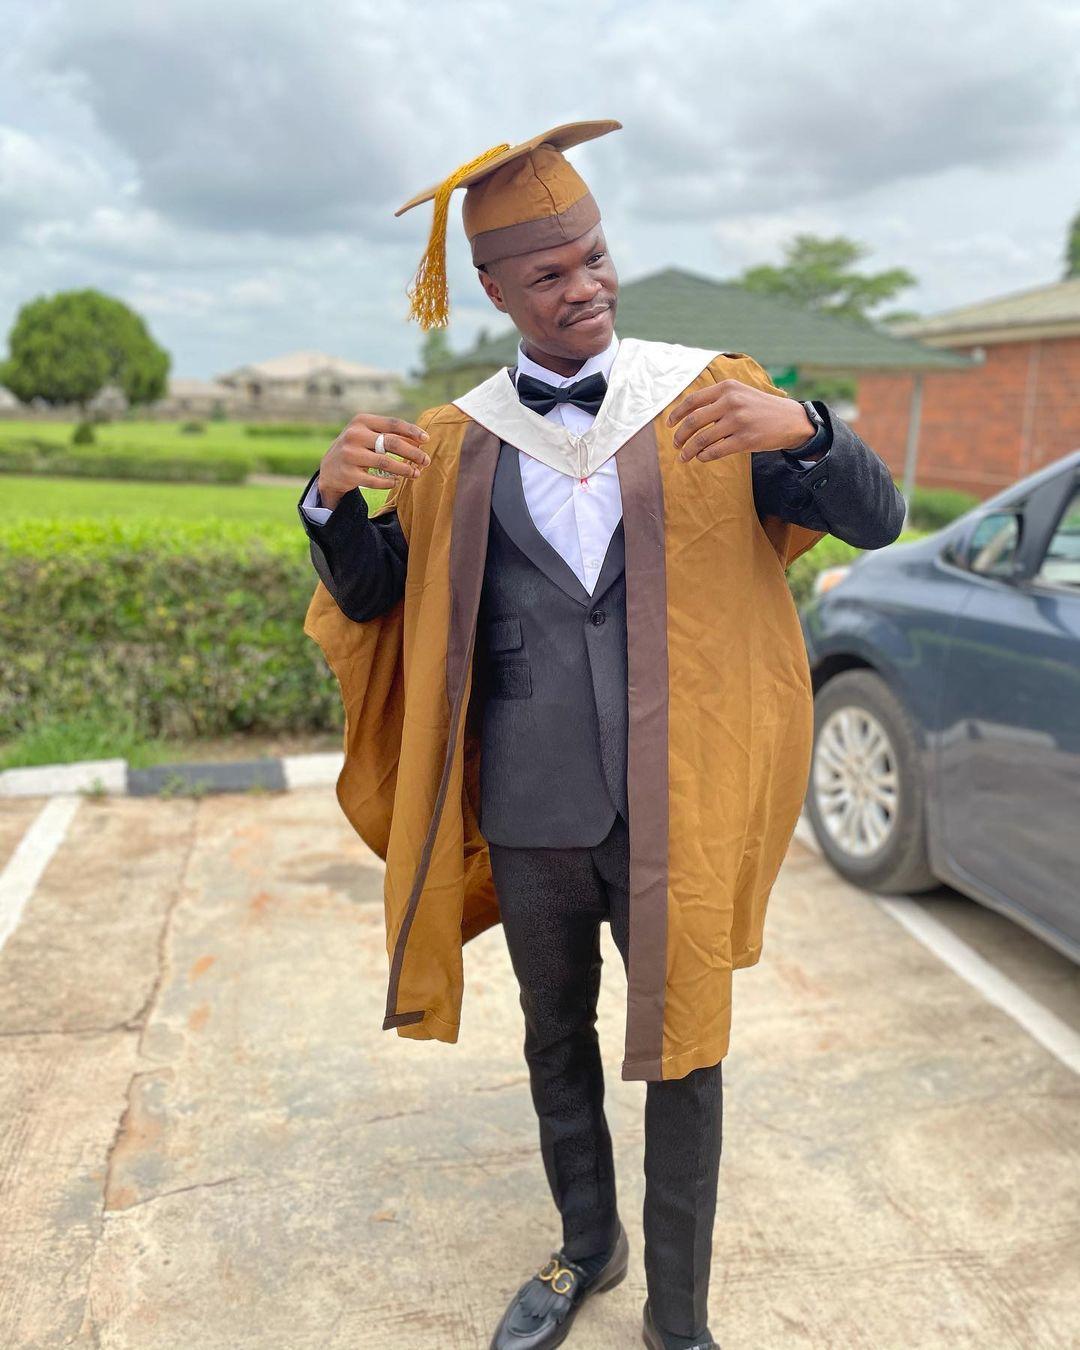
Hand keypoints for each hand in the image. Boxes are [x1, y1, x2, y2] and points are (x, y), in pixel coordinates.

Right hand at [317, 414, 430, 508]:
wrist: (329, 468)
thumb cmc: (357, 448)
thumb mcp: (369, 436)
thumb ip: (391, 435)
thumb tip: (421, 440)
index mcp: (361, 421)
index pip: (392, 423)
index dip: (412, 431)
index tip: (427, 439)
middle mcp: (354, 435)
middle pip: (392, 443)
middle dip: (413, 452)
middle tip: (426, 461)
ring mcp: (350, 455)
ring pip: (385, 463)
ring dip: (404, 469)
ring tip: (415, 473)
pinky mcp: (348, 474)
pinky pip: (375, 480)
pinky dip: (389, 482)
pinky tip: (396, 482)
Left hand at [667, 380, 815, 463]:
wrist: (791, 420)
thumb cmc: (760, 408)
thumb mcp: (740, 393)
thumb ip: (716, 399)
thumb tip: (686, 414)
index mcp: (727, 388)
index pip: (692, 401)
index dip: (676, 414)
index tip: (669, 425)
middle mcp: (731, 402)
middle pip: (693, 421)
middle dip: (680, 435)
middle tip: (676, 444)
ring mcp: (738, 421)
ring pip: (702, 439)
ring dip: (688, 450)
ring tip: (684, 457)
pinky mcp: (745, 440)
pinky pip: (716, 451)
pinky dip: (704, 456)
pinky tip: (701, 457)